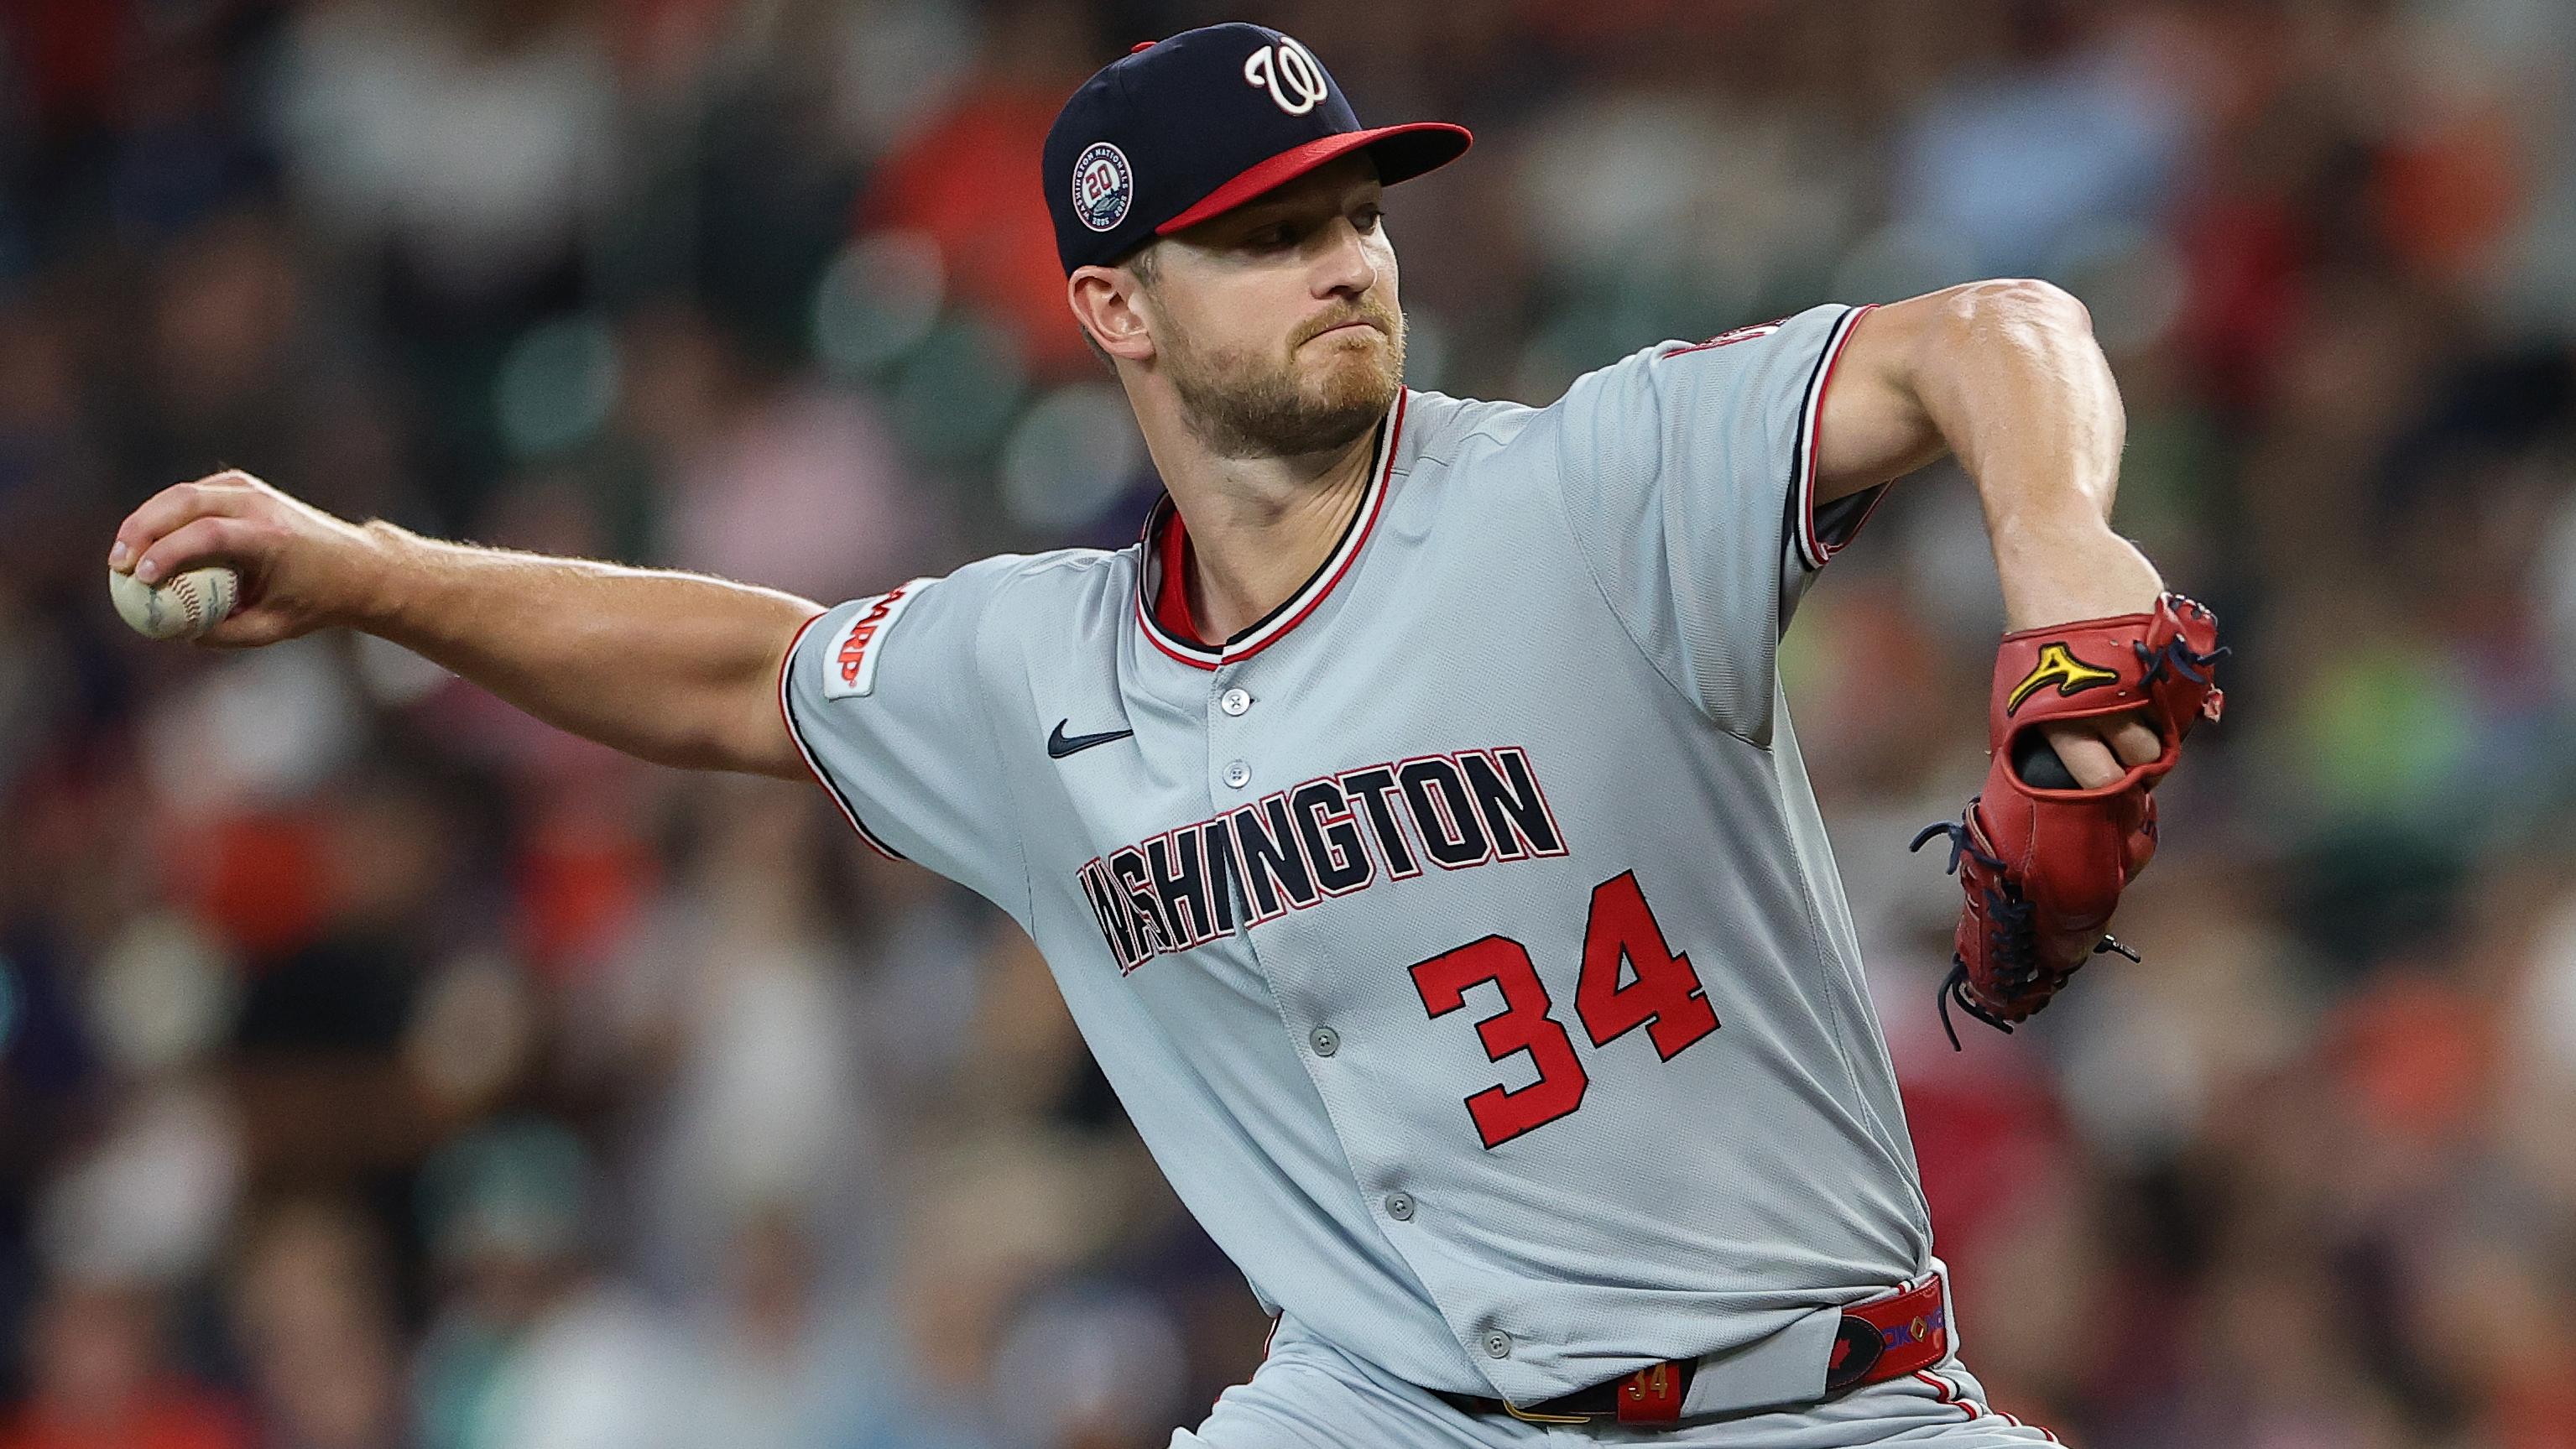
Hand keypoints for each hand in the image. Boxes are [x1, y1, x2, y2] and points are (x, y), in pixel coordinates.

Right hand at [109, 470, 388, 647]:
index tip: (143, 577)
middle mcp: (260, 505)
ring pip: (184, 493)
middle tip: (118, 563)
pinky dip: (165, 513)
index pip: (209, 535)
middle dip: (142, 529)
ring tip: (123, 554)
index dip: (169, 551)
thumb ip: (226, 634)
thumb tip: (176, 634)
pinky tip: (145, 540)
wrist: (356, 565)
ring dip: (146, 518)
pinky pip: (194, 495)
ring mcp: (252, 490)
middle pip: (186, 502)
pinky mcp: (243, 485)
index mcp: (271, 537)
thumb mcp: (275, 628)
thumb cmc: (315, 602)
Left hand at [2002, 527, 2164, 787]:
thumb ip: (2054, 725)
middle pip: (2144, 756)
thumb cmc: (2039, 626)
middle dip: (2148, 761)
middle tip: (2143, 753)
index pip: (2097, 778)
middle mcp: (2098, 694)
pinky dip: (2182, 689)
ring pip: (2172, 724)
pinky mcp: (2165, 637)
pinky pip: (2188, 684)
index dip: (2114, 788)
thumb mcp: (2027, 681)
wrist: (2055, 551)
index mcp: (2054, 714)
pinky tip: (2165, 680)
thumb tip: (2087, 773)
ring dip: (2168, 727)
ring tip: (2153, 716)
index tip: (2121, 786)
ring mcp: (2136, 666)